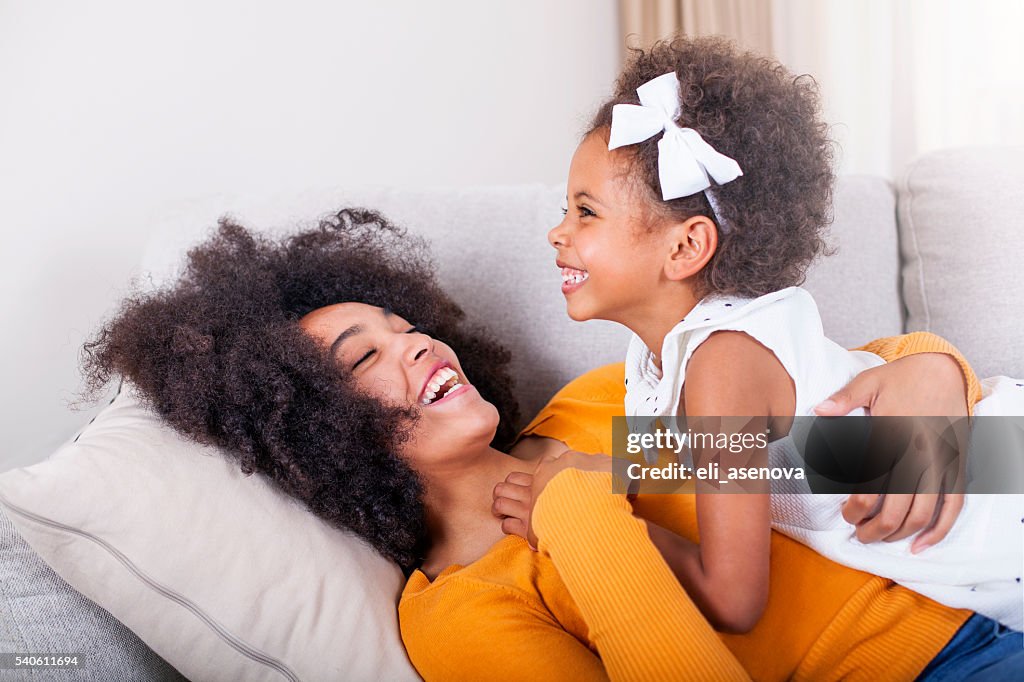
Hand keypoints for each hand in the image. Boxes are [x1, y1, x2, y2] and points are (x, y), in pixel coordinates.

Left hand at [492, 450, 611, 548]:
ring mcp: (529, 504)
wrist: (590, 509)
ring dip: (501, 503)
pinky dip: (507, 525)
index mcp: (556, 468)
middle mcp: (537, 483)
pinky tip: (512, 526)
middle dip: (510, 486)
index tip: (547, 480)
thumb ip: (618, 469)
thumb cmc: (602, 488)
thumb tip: (627, 472)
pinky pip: (507, 524)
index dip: (544, 473)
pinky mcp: (526, 527)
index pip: (544, 466)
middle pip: (512, 480)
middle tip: (512, 491)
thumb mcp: (618, 470)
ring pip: (502, 498)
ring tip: (502, 507)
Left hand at [814, 353, 968, 551]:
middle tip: (859, 533)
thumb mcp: (868, 382)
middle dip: (875, 530)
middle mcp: (918, 455)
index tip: (845, 513)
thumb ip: (842, 399)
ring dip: (901, 534)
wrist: (945, 369)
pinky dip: (940, 530)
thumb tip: (818, 411)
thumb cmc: (902, 377)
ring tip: (882, 538)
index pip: (872, 489)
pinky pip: (953, 505)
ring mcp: (941, 463)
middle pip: (897, 511)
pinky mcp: (957, 466)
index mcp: (892, 437)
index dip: (856, 510)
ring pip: (924, 514)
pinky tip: (921, 545)